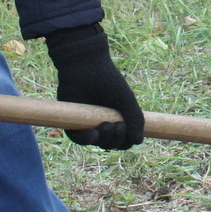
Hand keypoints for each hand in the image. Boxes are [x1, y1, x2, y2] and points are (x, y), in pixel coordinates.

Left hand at [45, 23, 143, 149]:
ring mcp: (87, 123)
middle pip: (110, 144)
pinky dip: (87, 139)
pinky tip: (93, 134)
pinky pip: (78, 139)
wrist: (86, 66)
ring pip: (96, 143)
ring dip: (104, 140)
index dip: (126, 141)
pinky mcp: (72, 121)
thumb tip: (138, 142)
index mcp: (116, 119)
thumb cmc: (108, 80)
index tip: (126, 127)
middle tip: (117, 125)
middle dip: (116, 140)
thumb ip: (136, 120)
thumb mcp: (126, 101)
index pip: (123, 141)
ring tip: (107, 126)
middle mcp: (102, 123)